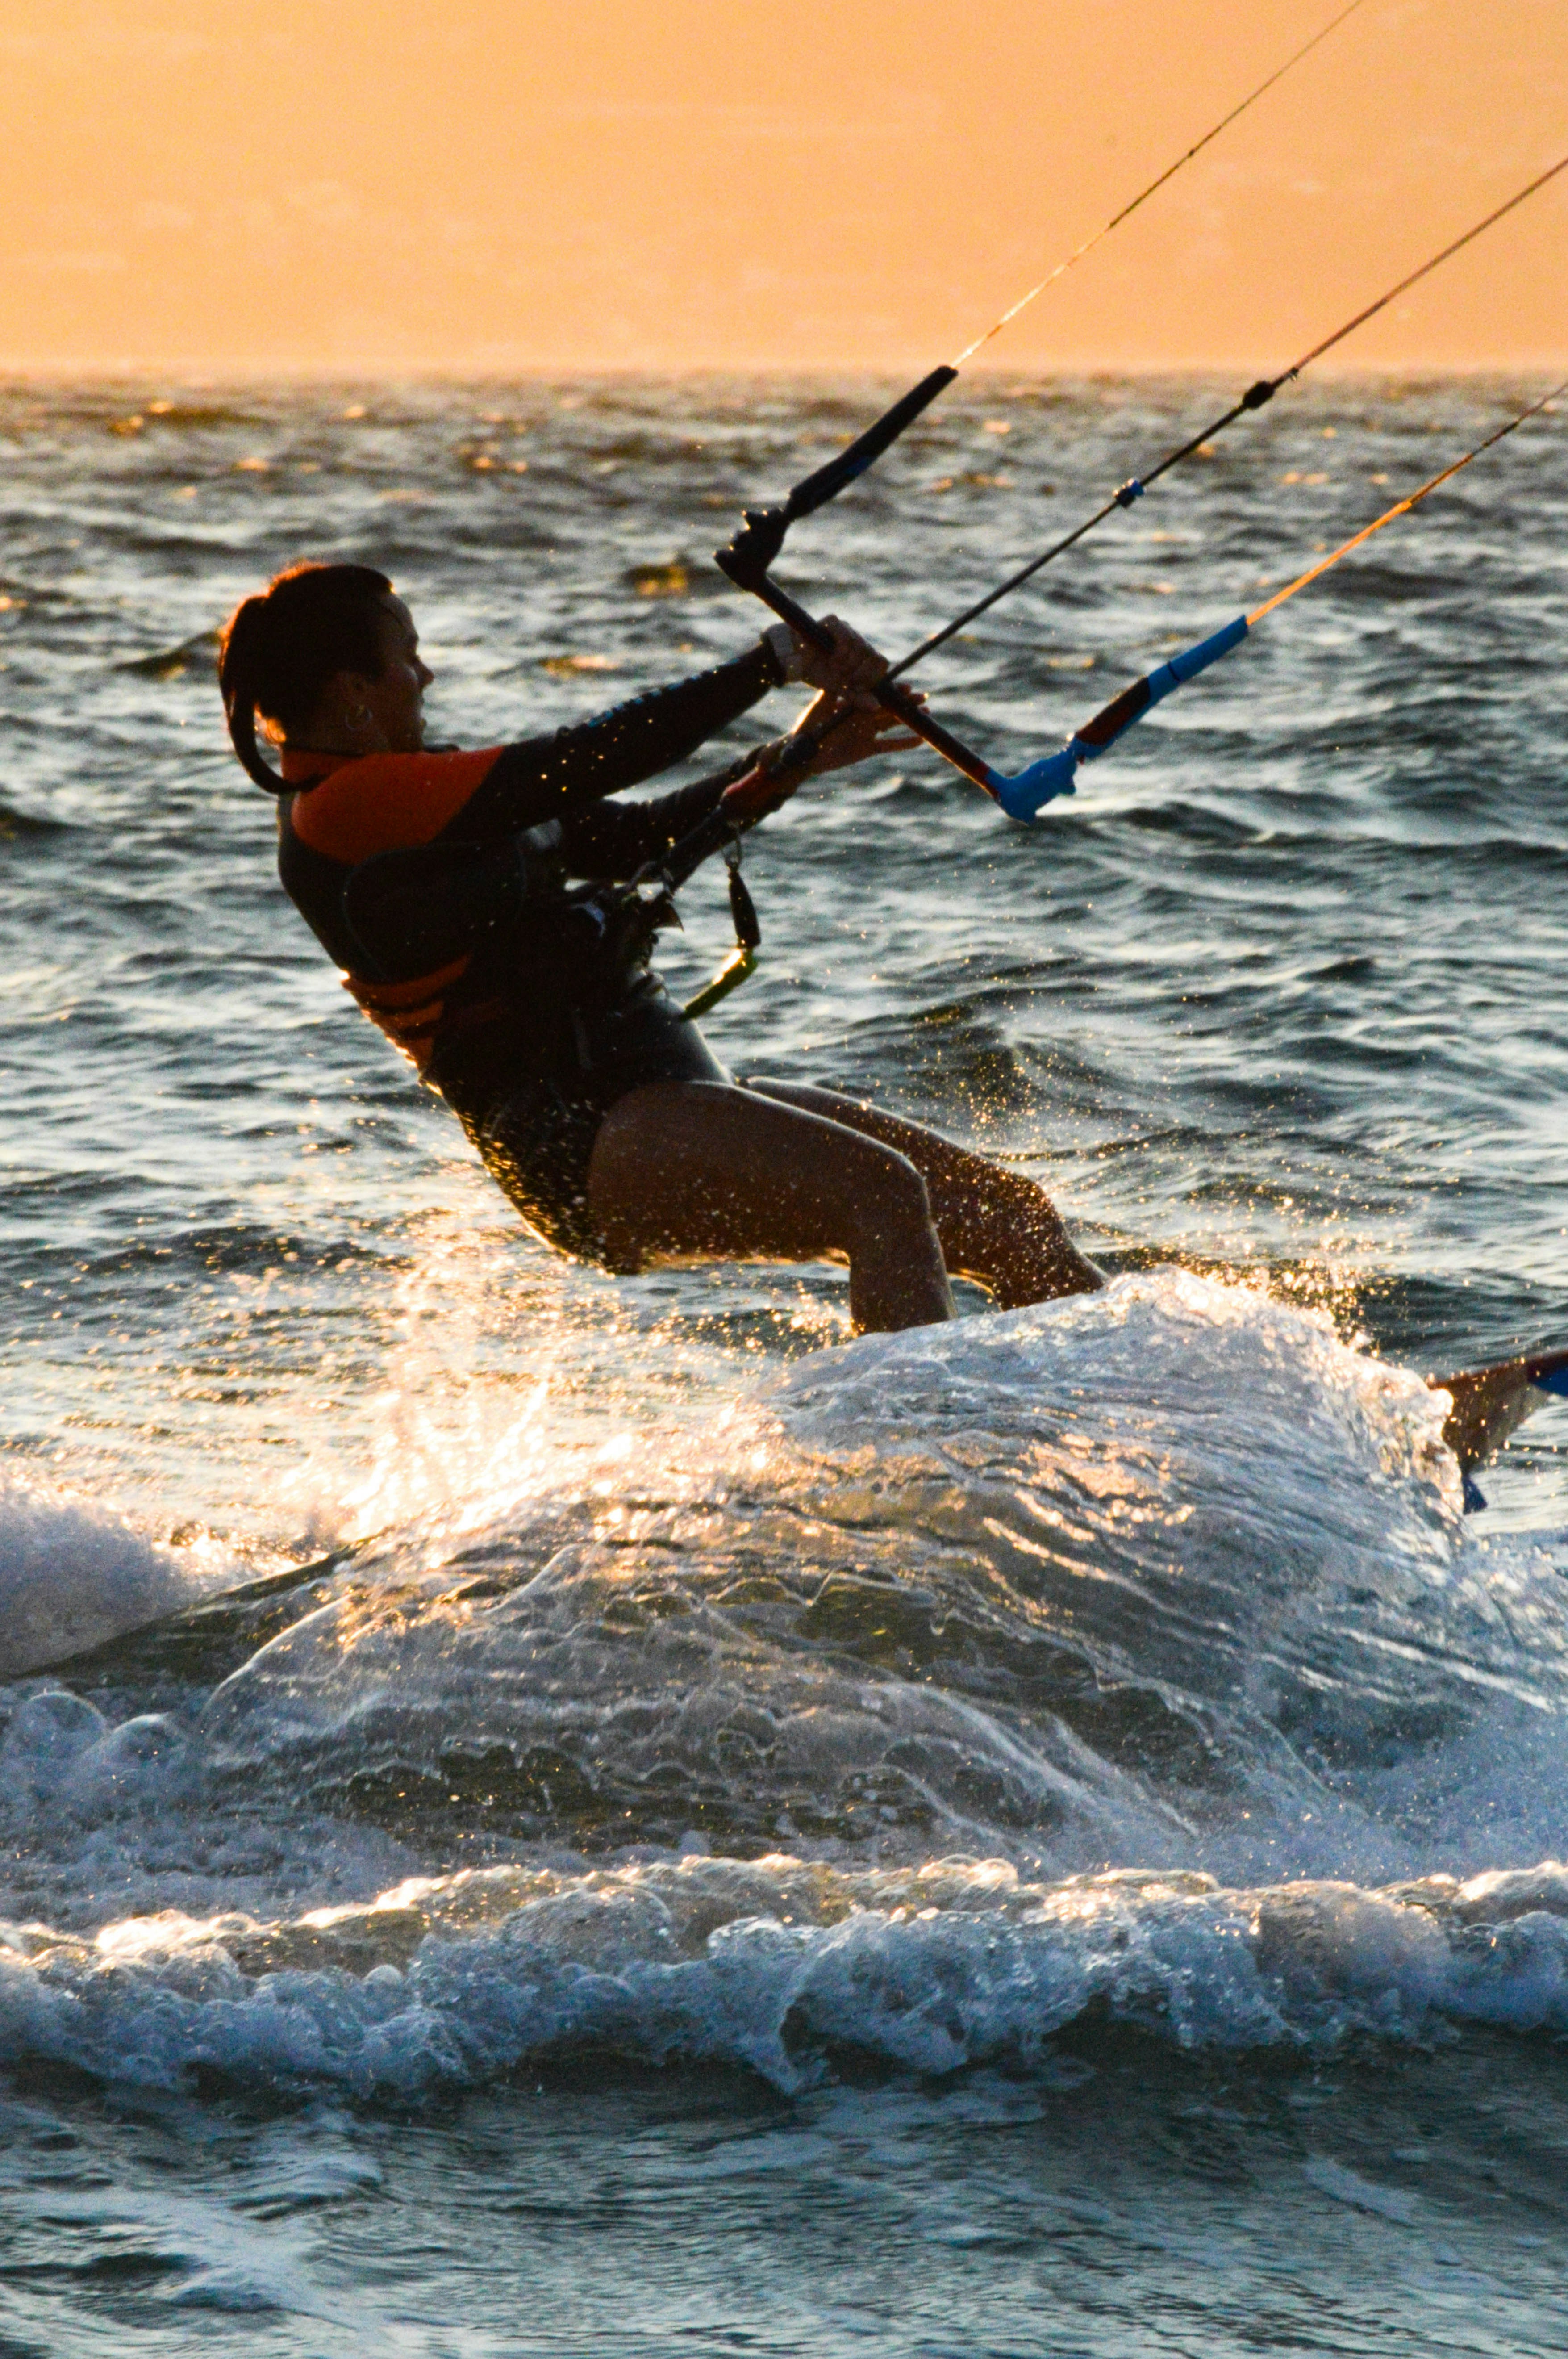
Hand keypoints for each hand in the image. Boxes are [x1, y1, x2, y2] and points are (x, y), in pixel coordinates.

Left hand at [790, 684, 923, 776]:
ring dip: (909, 719)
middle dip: (906, 702)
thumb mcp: (819, 708)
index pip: (877, 694)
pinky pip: (889, 745)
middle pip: (889, 707)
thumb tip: (838, 675)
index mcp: (854, 703)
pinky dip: (903, 742)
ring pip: (892, 723)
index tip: (906, 686)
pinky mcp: (868, 748)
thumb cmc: (808, 728)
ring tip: (927, 714)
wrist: (805, 754)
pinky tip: (919, 739)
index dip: (892, 691)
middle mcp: (864, 715)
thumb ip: (830, 694)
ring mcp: (867, 732)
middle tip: (923, 697)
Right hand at [792, 616, 892, 707]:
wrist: (793, 661)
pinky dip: (840, 652)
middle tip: (843, 678)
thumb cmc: (818, 673)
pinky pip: (846, 636)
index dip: (872, 676)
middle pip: (872, 655)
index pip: (881, 663)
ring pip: (860, 646)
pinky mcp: (833, 622)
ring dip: (847, 664)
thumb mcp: (839, 688)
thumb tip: (876, 707)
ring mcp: (847, 629)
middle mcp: (858, 640)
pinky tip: (831, 659)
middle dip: (858, 673)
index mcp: (863, 655)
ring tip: (834, 668)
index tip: (857, 686)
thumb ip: (856, 697)